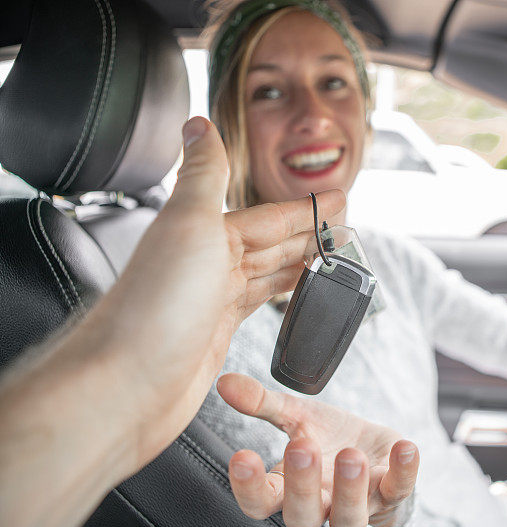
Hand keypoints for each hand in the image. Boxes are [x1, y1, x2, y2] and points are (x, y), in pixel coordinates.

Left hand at [87, 117, 345, 467]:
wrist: (123, 385)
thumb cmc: (154, 310)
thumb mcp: (188, 227)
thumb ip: (203, 176)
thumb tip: (198, 123)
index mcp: (205, 235)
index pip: (269, 216)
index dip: (305, 209)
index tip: (338, 199)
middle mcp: (208, 264)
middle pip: (271, 243)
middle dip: (309, 233)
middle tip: (345, 228)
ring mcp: (211, 301)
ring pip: (267, 273)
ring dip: (300, 261)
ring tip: (330, 257)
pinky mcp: (215, 335)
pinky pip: (258, 306)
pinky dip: (280, 295)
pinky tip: (291, 295)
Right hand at [217, 373, 418, 526]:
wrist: (374, 448)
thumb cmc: (329, 438)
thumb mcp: (296, 415)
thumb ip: (262, 402)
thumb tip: (225, 381)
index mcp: (288, 490)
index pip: (260, 501)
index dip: (249, 486)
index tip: (242, 457)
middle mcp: (321, 506)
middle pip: (303, 517)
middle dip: (302, 486)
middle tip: (301, 447)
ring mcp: (359, 505)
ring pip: (349, 519)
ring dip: (350, 490)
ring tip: (350, 455)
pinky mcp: (392, 493)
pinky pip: (399, 489)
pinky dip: (403, 470)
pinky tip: (403, 447)